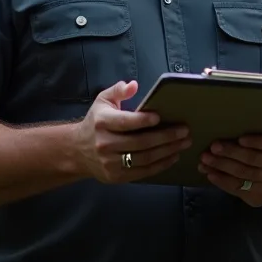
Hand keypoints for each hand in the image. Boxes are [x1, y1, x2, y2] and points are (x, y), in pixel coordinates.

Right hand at [74, 81, 192, 182]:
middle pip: (140, 142)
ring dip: (168, 151)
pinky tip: (173, 157)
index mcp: (102, 122)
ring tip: (184, 143)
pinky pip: (142, 172)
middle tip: (184, 131)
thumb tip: (133, 85)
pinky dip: (160, 165)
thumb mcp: (103, 101)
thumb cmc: (96, 122)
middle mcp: (105, 143)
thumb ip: (118, 91)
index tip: (160, 117)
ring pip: (145, 159)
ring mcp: (110, 163)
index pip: (126, 122)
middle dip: (166, 137)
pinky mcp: (116, 176)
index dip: (144, 120)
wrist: (77, 151)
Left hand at [200, 128, 261, 206]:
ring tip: (205, 160)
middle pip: (252, 158)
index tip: (240, 139)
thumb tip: (227, 120)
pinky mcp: (261, 195)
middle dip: (230, 152)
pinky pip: (238, 188)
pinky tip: (210, 174)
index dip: (256, 141)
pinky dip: (221, 180)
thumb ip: (255, 127)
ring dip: (221, 166)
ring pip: (243, 173)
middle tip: (212, 147)